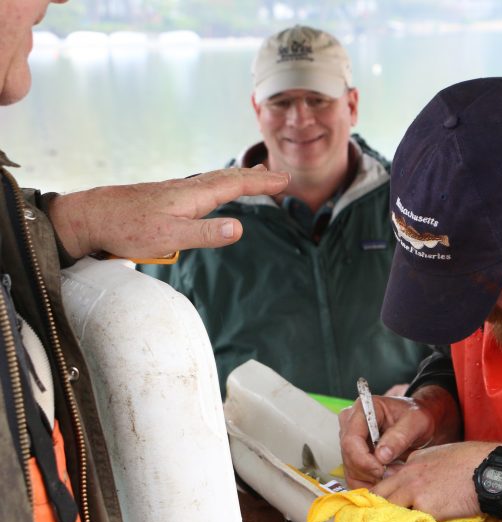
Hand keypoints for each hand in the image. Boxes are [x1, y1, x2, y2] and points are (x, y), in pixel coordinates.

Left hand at [47, 166, 289, 258]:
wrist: (89, 216)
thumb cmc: (127, 228)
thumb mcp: (170, 237)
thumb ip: (206, 233)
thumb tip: (240, 227)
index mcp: (193, 196)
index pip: (235, 185)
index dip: (261, 183)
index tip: (284, 181)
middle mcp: (187, 188)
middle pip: (228, 178)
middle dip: (255, 177)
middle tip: (278, 175)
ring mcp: (176, 192)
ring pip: (215, 180)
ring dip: (239, 178)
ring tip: (255, 176)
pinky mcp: (166, 198)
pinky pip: (204, 185)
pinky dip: (221, 183)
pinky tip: (215, 189)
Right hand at [338, 385, 459, 488]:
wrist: (417, 423)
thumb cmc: (416, 417)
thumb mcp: (415, 422)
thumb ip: (399, 437)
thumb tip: (381, 456)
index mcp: (362, 409)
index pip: (351, 440)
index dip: (363, 460)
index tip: (382, 470)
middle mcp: (350, 423)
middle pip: (349, 456)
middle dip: (370, 472)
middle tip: (394, 473)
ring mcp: (349, 441)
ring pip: (351, 470)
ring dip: (372, 479)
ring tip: (395, 473)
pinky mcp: (352, 456)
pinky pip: (354, 477)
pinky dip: (371, 483)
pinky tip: (388, 478)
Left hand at [372, 441, 497, 521]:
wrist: (490, 471)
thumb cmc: (474, 462)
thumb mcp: (443, 454)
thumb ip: (425, 466)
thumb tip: (418, 482)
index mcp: (413, 462)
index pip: (387, 482)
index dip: (382, 497)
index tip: (379, 509)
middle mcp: (409, 475)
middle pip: (379, 496)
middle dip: (375, 510)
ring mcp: (415, 492)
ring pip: (390, 511)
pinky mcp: (427, 509)